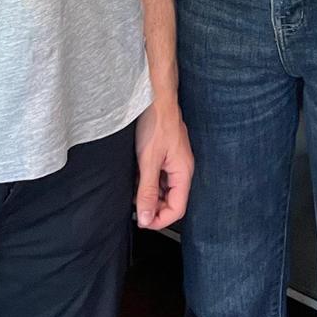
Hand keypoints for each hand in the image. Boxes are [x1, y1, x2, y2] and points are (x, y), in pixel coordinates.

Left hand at [134, 98, 193, 229]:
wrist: (154, 96)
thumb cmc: (156, 122)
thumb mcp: (148, 161)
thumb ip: (147, 191)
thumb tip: (146, 218)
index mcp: (183, 172)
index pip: (177, 209)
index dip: (160, 219)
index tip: (142, 220)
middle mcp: (182, 168)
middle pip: (171, 200)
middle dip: (153, 206)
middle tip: (134, 205)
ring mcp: (174, 160)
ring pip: (163, 188)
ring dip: (148, 192)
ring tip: (133, 186)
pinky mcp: (166, 154)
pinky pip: (159, 176)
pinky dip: (147, 180)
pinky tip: (135, 174)